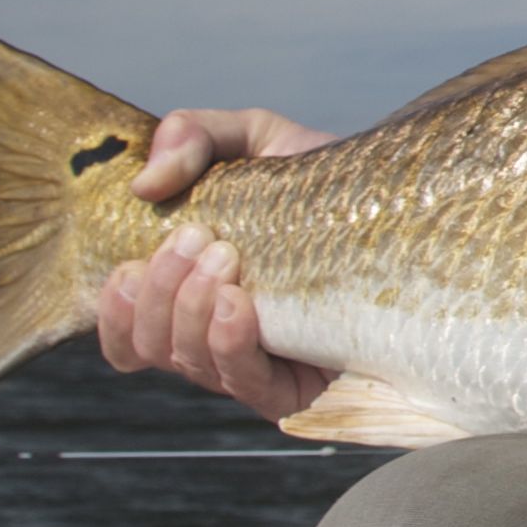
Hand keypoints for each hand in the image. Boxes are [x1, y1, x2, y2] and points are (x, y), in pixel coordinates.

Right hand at [97, 108, 339, 424]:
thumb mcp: (258, 139)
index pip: (126, 334)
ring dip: (189, 310)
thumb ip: (194, 136)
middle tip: (197, 238)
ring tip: (223, 255)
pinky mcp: (305, 391)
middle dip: (160, 293)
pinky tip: (238, 303)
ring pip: (190, 365)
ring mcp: (260, 368)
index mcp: (192, 296)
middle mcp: (217, 340)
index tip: (131, 263)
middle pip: (150, 349)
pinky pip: (247, 385)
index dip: (114, 311)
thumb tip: (145, 183)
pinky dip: (228, 342)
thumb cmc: (328, 180)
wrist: (411, 209)